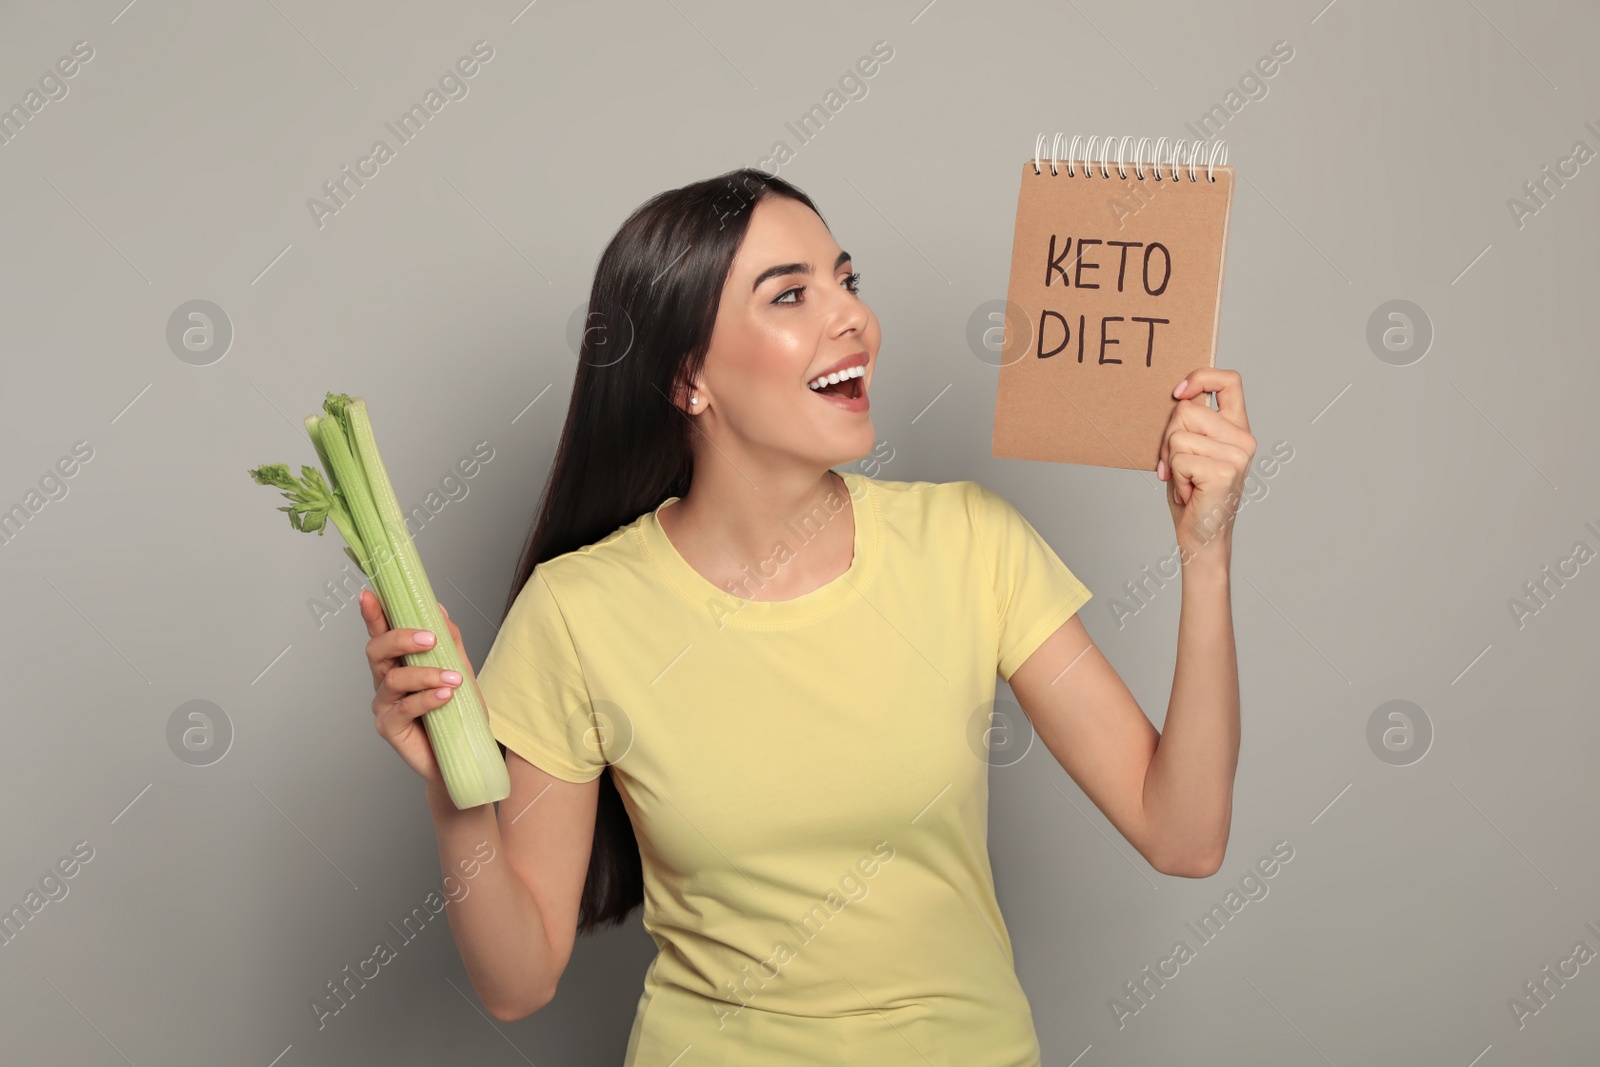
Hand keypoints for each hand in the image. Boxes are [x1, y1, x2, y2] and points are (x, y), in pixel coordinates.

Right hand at [360, 588, 477, 784]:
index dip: (373, 614)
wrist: (464, 755)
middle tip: (430, 638)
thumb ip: (449, 642)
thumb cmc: (458, 714)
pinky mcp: (389, 728)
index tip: (369, 594)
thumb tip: (440, 609)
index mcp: (398, 663)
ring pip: (394, 679)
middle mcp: (385, 681)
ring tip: (452, 680)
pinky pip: (404, 708)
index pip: (382, 633)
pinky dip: (427, 698)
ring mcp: (384, 705)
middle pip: (377, 651)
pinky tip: (445, 697)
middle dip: (401, 638)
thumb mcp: (461, 671)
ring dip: (426, 674)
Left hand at [1156, 367, 1255, 564]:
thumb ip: (1189, 424)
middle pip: (1185, 410)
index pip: (1229, 381)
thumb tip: (1176, 397)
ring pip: (1177, 435)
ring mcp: (1238, 454)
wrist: (1202, 537)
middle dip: (1167, 438)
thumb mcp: (1189, 451)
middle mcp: (1243, 438)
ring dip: (1171, 462)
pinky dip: (1176, 478)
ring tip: (1186, 482)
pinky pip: (1179, 459)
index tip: (1179, 392)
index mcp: (1236, 428)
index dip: (1201, 377)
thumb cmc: (1192, 495)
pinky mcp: (1225, 471)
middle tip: (1177, 467)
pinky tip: (1190, 493)